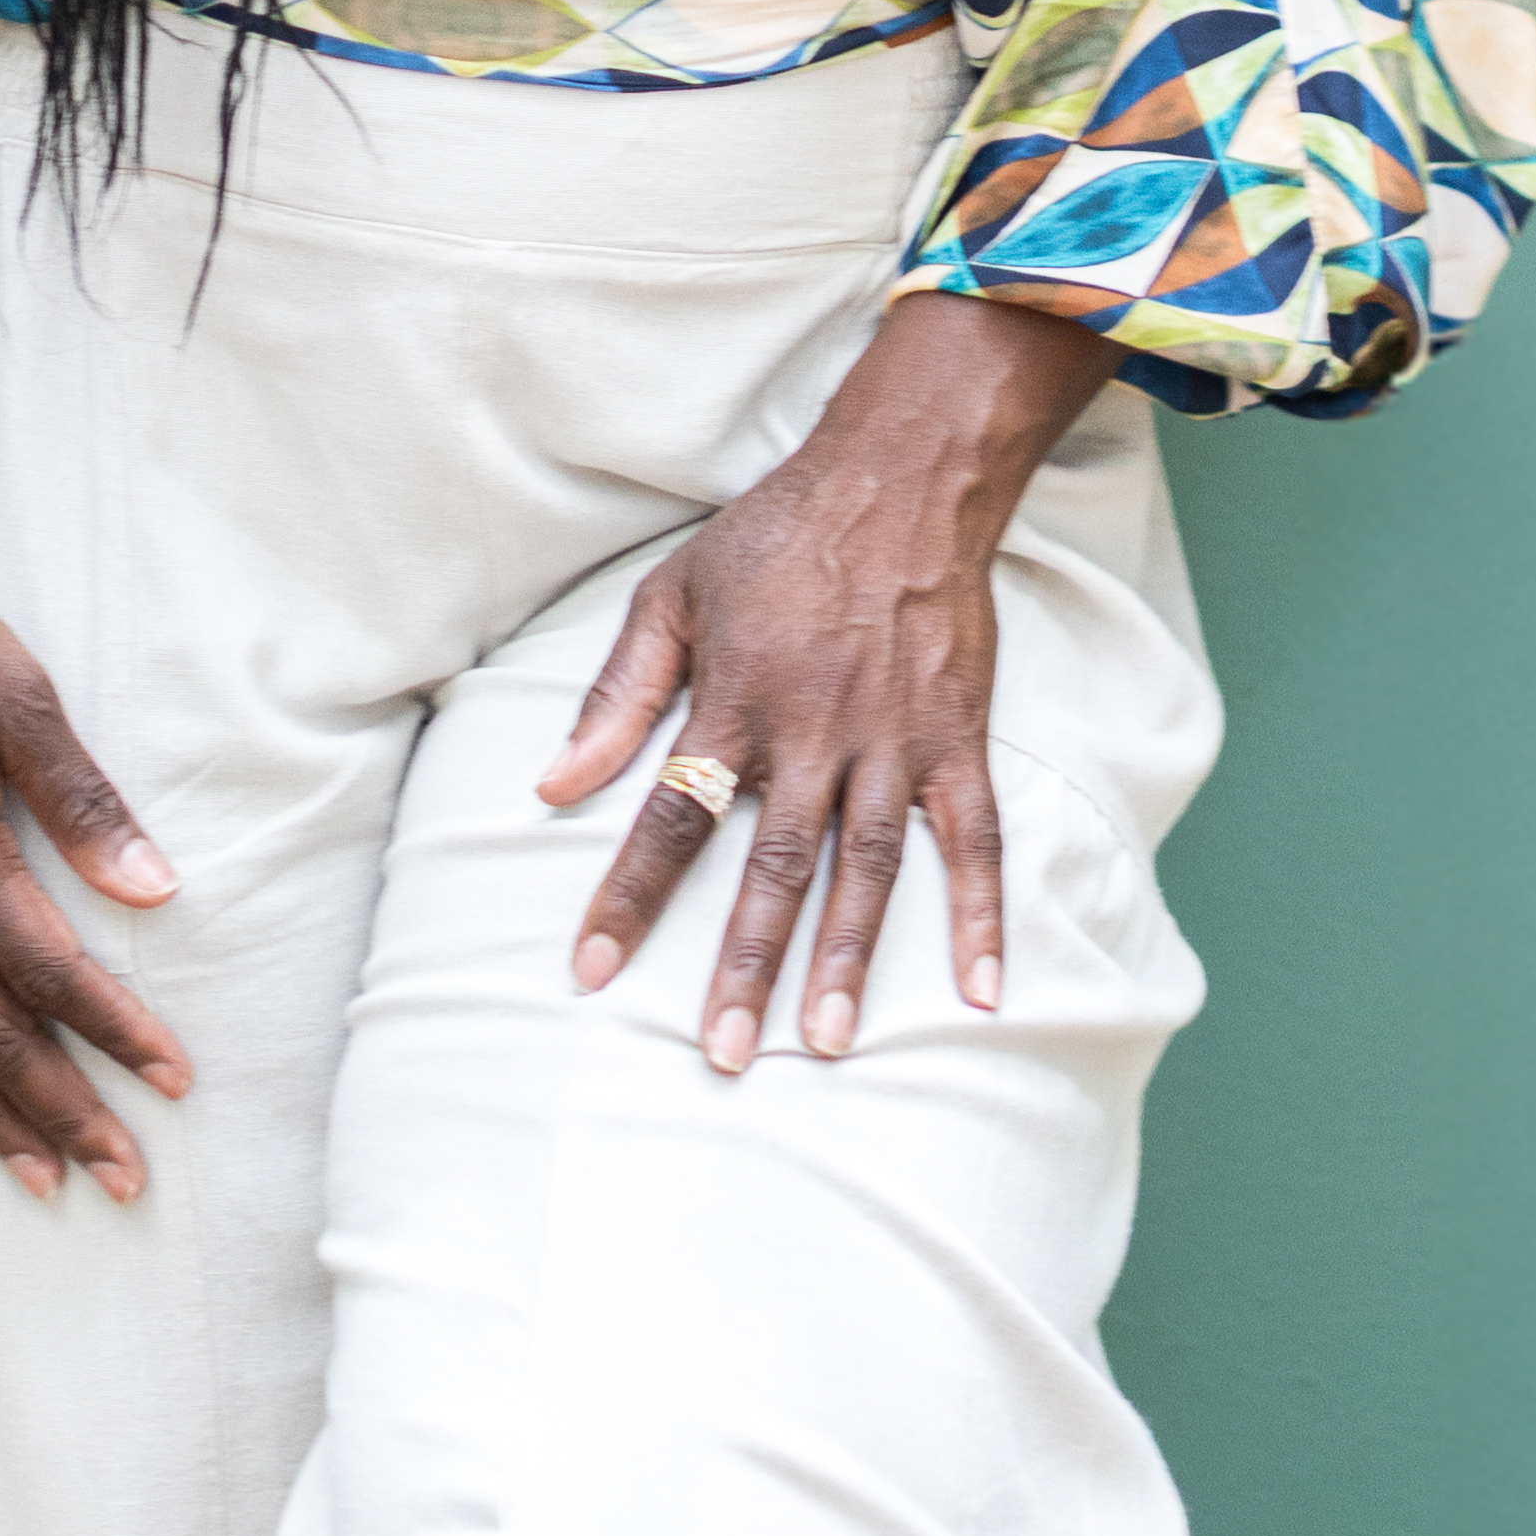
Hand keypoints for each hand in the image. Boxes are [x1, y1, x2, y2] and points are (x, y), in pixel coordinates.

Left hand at [535, 292, 1102, 1071]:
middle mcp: (814, 733)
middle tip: (725, 1054)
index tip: (592, 972)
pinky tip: (983, 988)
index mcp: (735, 702)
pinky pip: (976, 838)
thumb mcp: (671, 596)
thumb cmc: (774, 538)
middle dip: (746, 965)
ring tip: (828, 1043)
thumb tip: (552, 783)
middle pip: (775, 867)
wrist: (898, 480)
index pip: (672, 817)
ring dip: (848, 959)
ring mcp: (893, 741)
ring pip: (869, 868)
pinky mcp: (957, 739)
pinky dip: (983, 912)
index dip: (630, 898)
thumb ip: (616, 696)